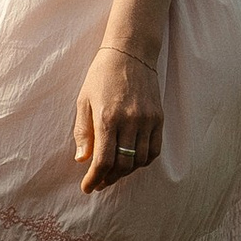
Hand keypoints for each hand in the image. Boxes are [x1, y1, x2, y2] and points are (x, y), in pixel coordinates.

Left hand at [75, 36, 163, 192]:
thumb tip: (82, 160)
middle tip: (98, 182)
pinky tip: (132, 162)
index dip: (94, 179)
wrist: (131, 52)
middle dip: (108, 179)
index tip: (87, 188)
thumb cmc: (102, 75)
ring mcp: (147, 120)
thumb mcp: (84, 100)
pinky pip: (154, 150)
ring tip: (113, 173)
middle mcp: (130, 122)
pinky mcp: (158, 118)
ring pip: (139, 161)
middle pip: (122, 165)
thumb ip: (82, 132)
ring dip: (125, 173)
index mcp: (107, 118)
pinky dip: (142, 161)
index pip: (103, 161)